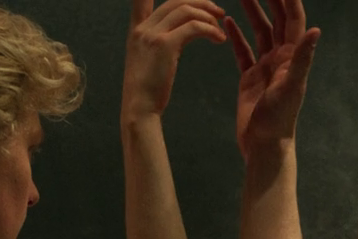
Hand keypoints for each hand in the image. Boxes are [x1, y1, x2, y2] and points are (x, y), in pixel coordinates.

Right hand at [124, 0, 229, 121]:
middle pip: (176, 1)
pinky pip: (194, 27)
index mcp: (137, 30)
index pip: (141, 0)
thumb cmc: (146, 92)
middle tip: (218, 13)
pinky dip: (210, 30)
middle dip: (200, 3)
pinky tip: (219, 40)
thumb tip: (173, 37)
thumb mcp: (145, 61)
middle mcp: (143, 28)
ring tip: (220, 29)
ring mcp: (153, 34)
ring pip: (186, 10)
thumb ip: (156, 44)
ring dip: (208, 16)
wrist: (138, 109)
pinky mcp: (165, 45)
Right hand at [224, 0, 320, 156]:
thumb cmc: (279, 119)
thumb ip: (302, 57)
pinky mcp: (250, 77)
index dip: (288, 0)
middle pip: (277, 21)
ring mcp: (265, 67)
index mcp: (292, 57)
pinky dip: (237, 36)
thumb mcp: (291, 86)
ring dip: (252, 12)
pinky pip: (243, 51)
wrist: (264, 144)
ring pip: (260, 32)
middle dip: (269, 0)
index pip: (293, 20)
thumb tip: (316, 30)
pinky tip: (228, 22)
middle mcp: (281, 58)